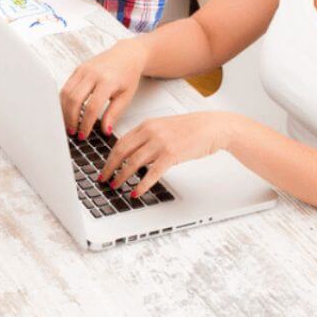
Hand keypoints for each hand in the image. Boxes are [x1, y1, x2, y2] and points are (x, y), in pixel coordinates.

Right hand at [60, 38, 149, 137]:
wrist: (127, 55)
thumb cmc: (128, 76)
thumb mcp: (126, 97)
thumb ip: (114, 114)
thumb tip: (105, 130)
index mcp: (107, 81)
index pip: (92, 107)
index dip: (86, 123)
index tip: (84, 134)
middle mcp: (93, 73)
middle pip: (75, 100)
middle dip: (71, 119)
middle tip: (73, 131)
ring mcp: (83, 69)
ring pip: (66, 93)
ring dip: (65, 111)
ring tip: (69, 124)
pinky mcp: (78, 69)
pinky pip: (66, 86)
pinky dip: (64, 101)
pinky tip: (67, 111)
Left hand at [99, 112, 241, 195]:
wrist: (213, 127)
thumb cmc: (192, 129)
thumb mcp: (164, 128)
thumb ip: (148, 138)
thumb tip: (134, 154)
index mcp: (146, 125)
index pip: (120, 142)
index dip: (109, 157)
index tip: (104, 167)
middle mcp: (150, 132)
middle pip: (122, 152)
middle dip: (109, 167)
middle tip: (103, 179)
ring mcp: (160, 143)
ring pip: (133, 163)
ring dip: (122, 176)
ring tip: (116, 186)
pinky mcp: (171, 154)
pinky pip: (152, 173)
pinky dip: (141, 185)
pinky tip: (136, 192)